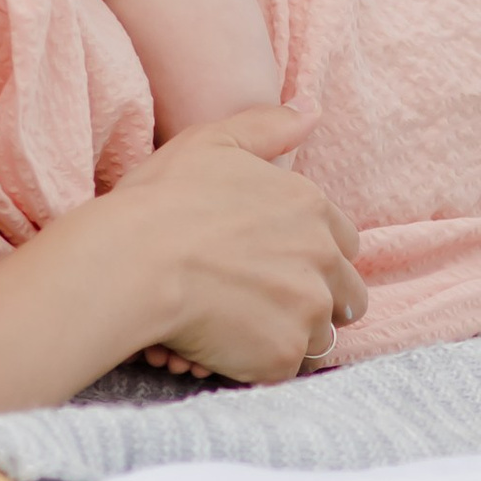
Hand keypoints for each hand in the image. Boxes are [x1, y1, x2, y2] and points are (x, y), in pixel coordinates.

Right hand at [110, 106, 364, 382]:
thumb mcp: (214, 140)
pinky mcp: (283, 355)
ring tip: (239, 329)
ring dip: (288, 336)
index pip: (344, 243)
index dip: (314, 256)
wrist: (133, 259)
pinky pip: (284, 370)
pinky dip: (257, 365)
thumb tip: (312, 110)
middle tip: (262, 303)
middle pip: (346, 297)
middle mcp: (323, 258)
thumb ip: (269, 126)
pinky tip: (220, 349)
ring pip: (319, 338)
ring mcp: (307, 310)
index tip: (278, 264)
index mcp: (311, 207)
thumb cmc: (164, 197)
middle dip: (314, 302)